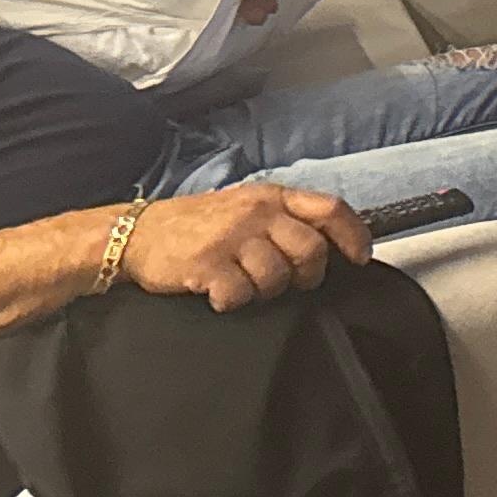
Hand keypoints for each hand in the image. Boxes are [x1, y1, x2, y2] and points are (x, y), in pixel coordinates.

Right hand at [119, 185, 369, 311]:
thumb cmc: (200, 224)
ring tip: (245, 284)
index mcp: (272, 196)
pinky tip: (219, 293)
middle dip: (307, 275)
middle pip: (310, 250)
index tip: (360, 258)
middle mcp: (256, 212)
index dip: (353, 235)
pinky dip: (232, 301)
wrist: (137, 234)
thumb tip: (330, 242)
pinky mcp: (207, 264)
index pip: (330, 209)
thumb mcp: (246, 206)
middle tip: (290, 283)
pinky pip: (239, 294)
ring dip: (265, 291)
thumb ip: (285, 218)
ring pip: (277, 277)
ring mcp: (231, 237)